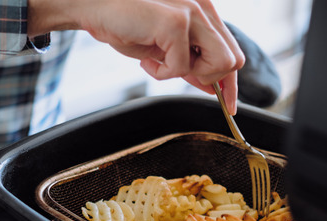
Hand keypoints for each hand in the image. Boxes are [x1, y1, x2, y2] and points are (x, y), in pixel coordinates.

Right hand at [28, 0, 244, 113]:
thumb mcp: (164, 47)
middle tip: (177, 71)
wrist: (93, 7)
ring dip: (188, 73)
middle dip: (208, 78)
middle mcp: (203, 7)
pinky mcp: (176, 22)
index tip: (228, 105)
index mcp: (203, 10)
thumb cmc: (124, 24)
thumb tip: (212, 86)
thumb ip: (191, 61)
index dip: (231, 83)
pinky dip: (161, 73)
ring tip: (161, 63)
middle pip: (233, 61)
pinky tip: (147, 60)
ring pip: (219, 64)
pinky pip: (182, 67)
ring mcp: (192, 12)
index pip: (232, 51)